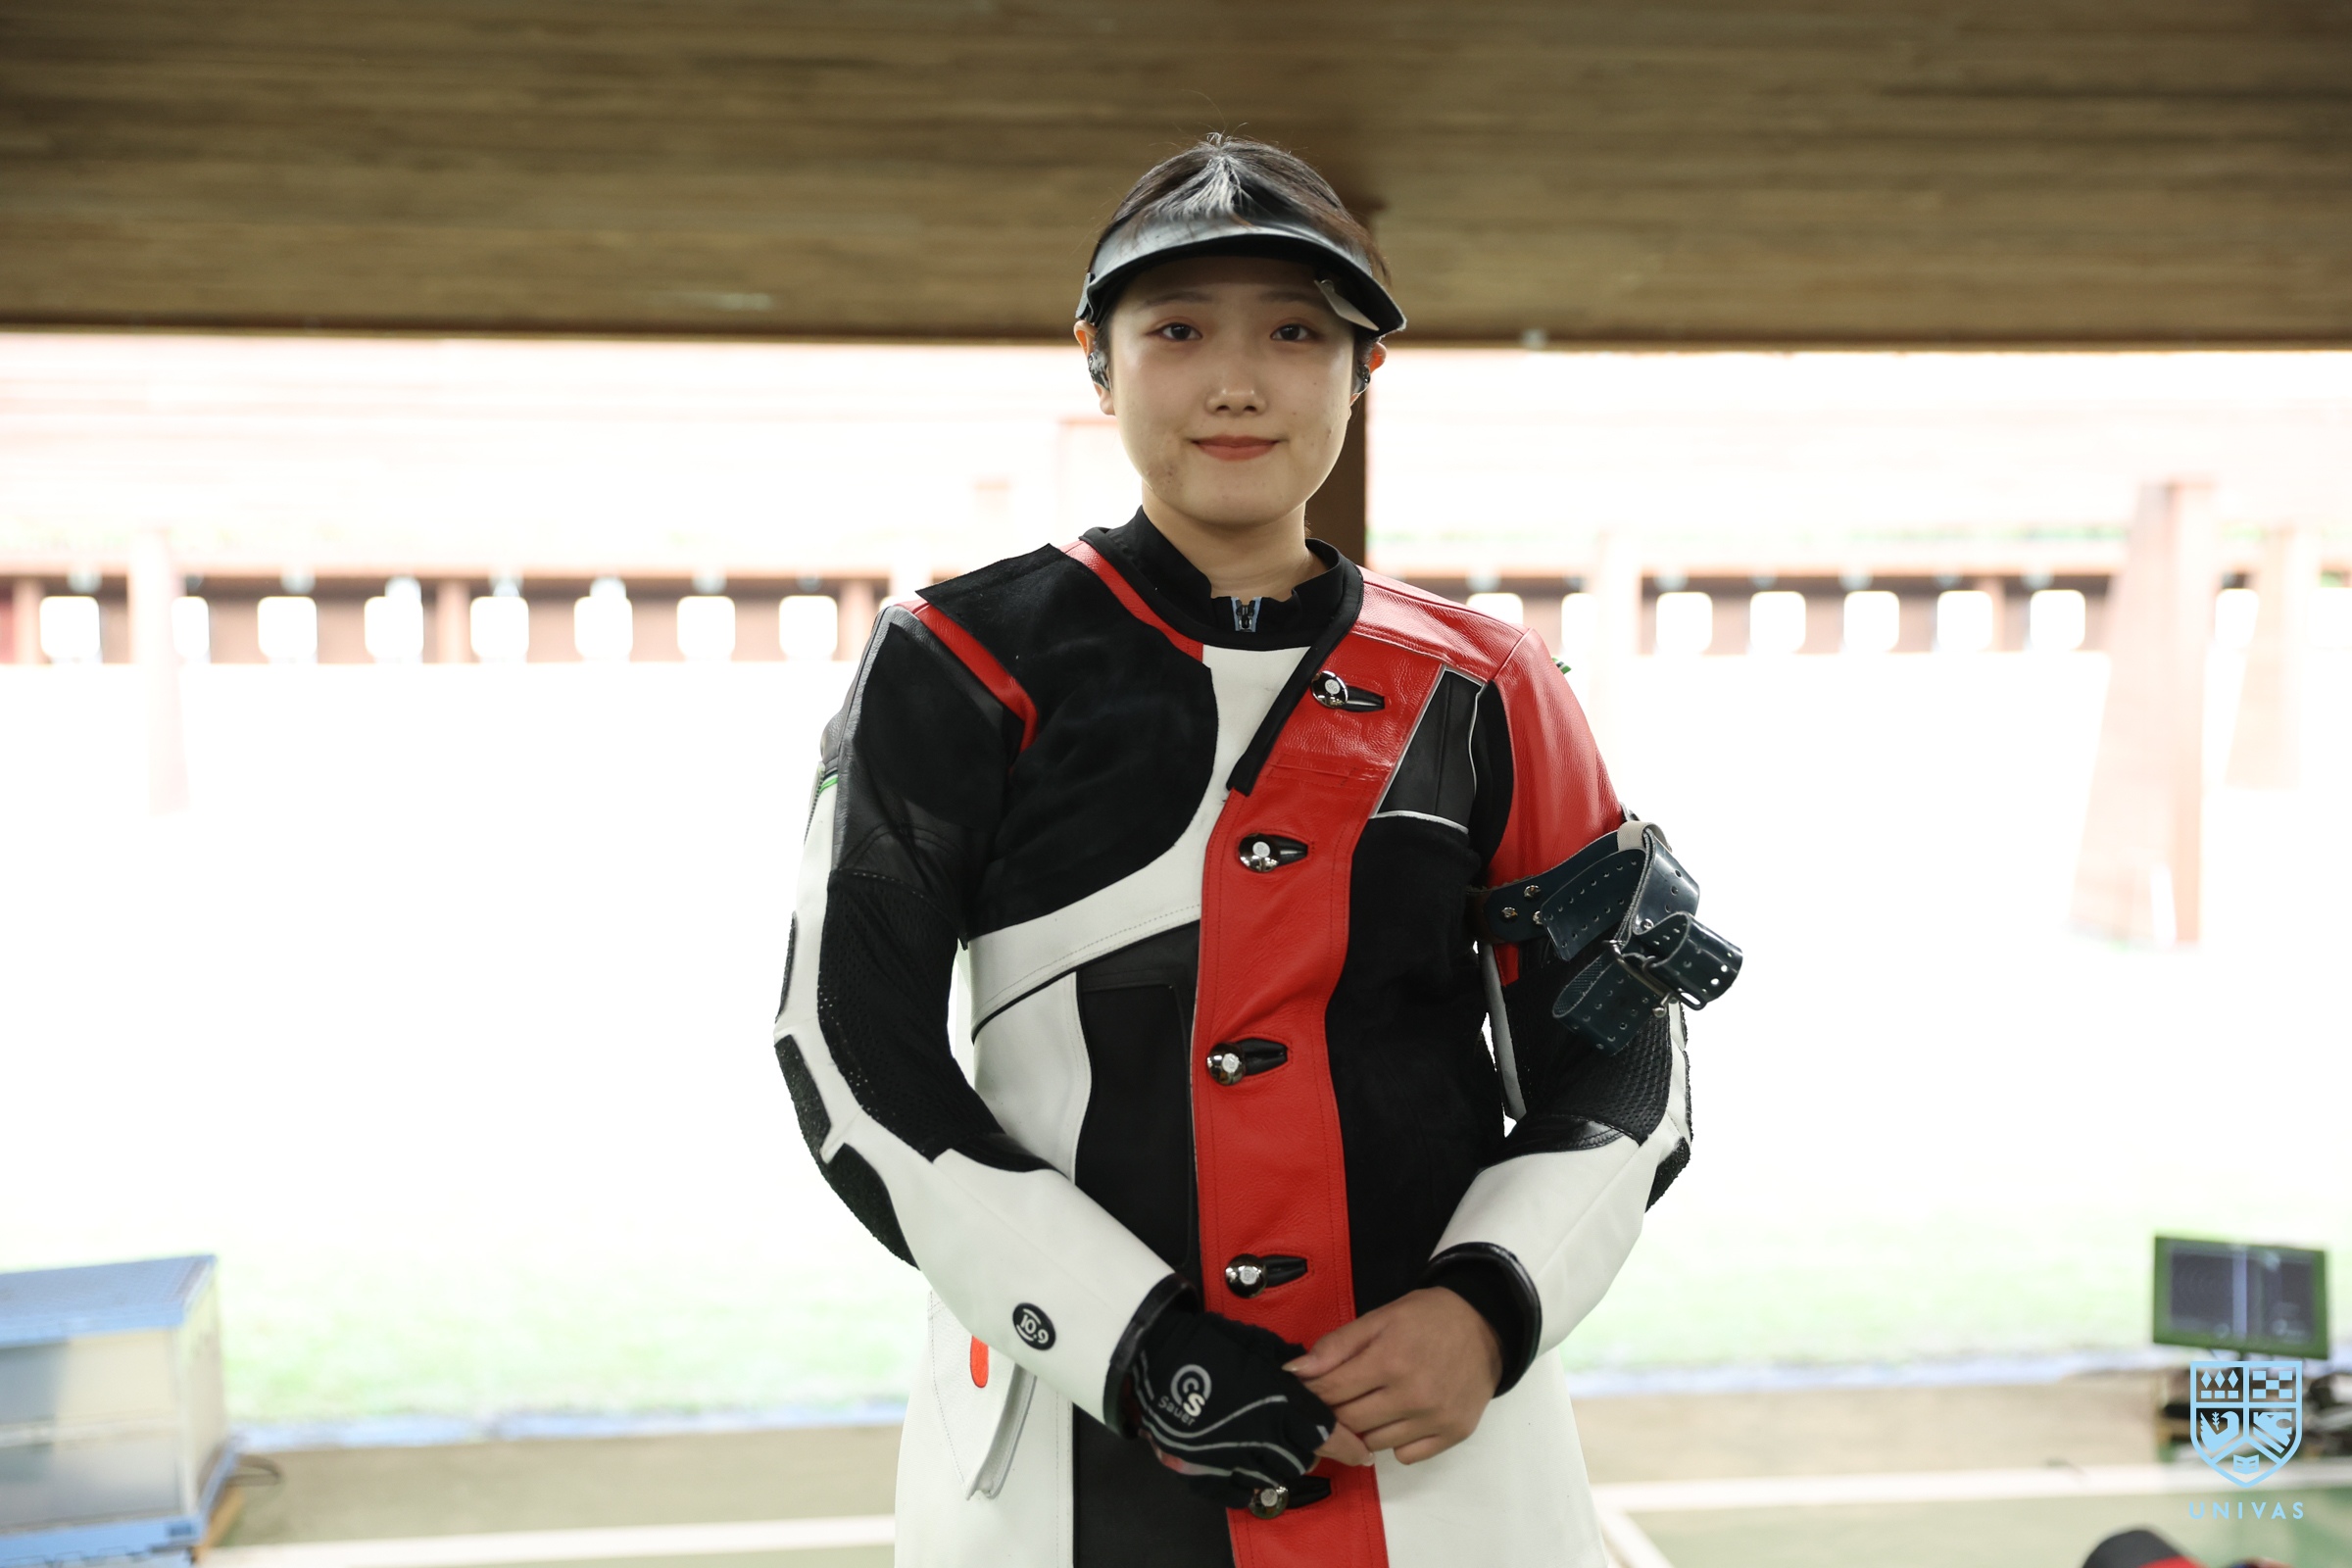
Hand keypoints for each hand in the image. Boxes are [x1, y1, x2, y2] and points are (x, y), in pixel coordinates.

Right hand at [1131, 1309, 1340, 1508]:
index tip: (1361, 1451)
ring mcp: (1232, 1458)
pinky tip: (1253, 1468)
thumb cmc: (1207, 1344)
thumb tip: (1309, 1376)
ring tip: (1278, 1447)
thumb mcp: (1257, 1346)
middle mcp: (1260, 1435)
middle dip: (1313, 1449)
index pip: (1326, 1432)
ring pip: (1277, 1475)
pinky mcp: (1205, 1472)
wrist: (1153, 1356)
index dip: (1348, 1444)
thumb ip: (1289, 1368)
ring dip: (1285, 1463)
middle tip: (1311, 1439)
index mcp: (1276, 1401)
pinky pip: (1241, 1491)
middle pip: (1305, 1458)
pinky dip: (1253, 1482)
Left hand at [1285, 1287, 1500, 1464]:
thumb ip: (1336, 1346)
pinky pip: (1407, 1455)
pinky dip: (1397, 1441)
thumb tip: (1294, 1372)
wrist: (1485, 1325)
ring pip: (1375, 1444)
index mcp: (1390, 1360)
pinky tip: (1402, 1417)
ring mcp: (1436, 1419)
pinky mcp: (1454, 1434)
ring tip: (1374, 1403)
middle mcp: (1413, 1395)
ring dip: (1366, 1428)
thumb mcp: (1378, 1318)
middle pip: (1349, 1422)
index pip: (1331, 1393)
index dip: (1313, 1392)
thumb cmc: (1425, 1318)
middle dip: (1336, 1411)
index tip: (1310, 1389)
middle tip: (1341, 1396)